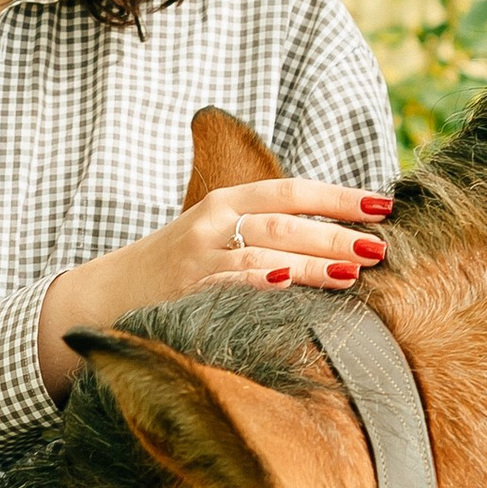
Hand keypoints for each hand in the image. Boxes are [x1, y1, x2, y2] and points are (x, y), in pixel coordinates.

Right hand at [38, 179, 392, 398]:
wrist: (102, 297)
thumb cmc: (174, 270)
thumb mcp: (216, 237)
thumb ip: (264, 232)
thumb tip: (337, 239)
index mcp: (225, 201)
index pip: (292, 190)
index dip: (339, 197)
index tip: (384, 207)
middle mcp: (212, 221)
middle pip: (286, 221)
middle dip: (336, 233)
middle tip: (381, 248)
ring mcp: (197, 256)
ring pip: (264, 250)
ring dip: (312, 261)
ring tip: (353, 272)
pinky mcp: (184, 290)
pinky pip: (228, 283)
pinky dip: (258, 282)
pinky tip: (286, 285)